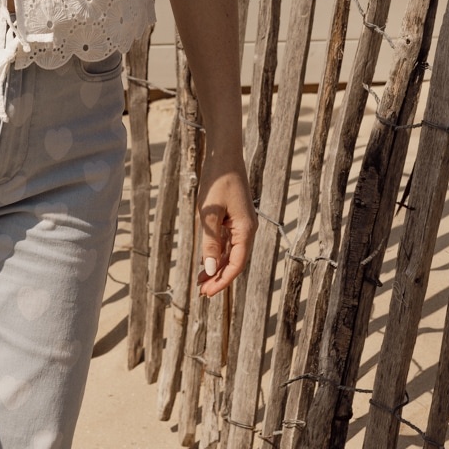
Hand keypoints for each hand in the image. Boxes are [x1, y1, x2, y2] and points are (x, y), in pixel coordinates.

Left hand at [197, 155, 254, 298]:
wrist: (224, 156)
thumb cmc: (217, 182)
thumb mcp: (209, 215)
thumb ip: (209, 243)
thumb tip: (208, 270)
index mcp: (246, 230)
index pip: (236, 264)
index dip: (222, 281)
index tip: (207, 293)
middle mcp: (247, 229)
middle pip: (234, 261)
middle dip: (218, 278)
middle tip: (202, 292)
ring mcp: (242, 224)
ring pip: (230, 253)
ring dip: (216, 267)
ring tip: (200, 282)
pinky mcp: (235, 218)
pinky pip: (227, 242)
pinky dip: (216, 253)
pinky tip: (205, 262)